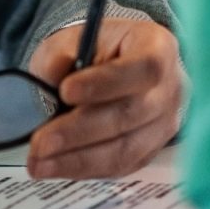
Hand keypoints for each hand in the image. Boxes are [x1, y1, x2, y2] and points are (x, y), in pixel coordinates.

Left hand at [23, 15, 184, 179]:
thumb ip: (62, 53)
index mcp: (158, 48)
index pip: (144, 67)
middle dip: (80, 131)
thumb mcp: (72, 39)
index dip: (106, 83)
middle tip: (41, 141)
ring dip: (78, 159)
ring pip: (125, 149)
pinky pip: (119, 167)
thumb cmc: (93, 51)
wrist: (109, 69)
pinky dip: (84, 169)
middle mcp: (169, 89)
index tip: (65, 91)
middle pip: (132, 114)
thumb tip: (55, 73)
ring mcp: (163, 124)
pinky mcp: (149, 151)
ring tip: (39, 162)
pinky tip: (55, 166)